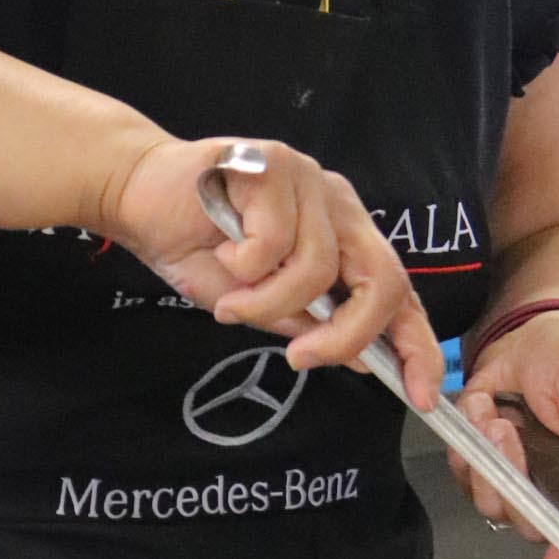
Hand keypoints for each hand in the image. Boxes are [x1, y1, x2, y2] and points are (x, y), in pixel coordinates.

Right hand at [105, 135, 444, 406]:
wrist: (136, 192)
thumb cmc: (197, 246)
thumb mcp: (257, 301)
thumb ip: (307, 321)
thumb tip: (360, 359)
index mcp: (344, 233)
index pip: (398, 288)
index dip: (417, 343)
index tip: (422, 394)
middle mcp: (338, 203)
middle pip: (381, 278)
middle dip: (345, 333)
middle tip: (300, 358)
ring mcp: (310, 179)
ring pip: (319, 268)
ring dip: (267, 302)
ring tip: (231, 300)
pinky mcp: (274, 164)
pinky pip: (274, 243)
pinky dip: (243, 267)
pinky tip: (221, 250)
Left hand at [454, 311, 558, 558]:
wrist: (534, 336)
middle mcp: (555, 486)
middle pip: (530, 521)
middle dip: (513, 488)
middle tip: (509, 436)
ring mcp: (516, 476)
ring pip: (493, 501)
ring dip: (487, 464)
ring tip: (496, 418)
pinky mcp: (482, 459)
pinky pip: (465, 471)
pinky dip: (466, 443)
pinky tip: (481, 407)